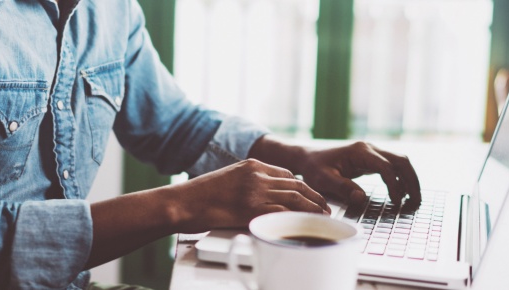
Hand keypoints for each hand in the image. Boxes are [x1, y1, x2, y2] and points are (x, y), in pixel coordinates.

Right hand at [170, 159, 329, 232]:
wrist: (182, 202)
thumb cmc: (200, 196)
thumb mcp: (229, 179)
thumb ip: (248, 184)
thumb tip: (264, 197)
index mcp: (252, 164)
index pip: (287, 174)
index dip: (303, 187)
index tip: (311, 196)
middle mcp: (257, 175)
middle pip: (297, 185)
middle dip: (315, 197)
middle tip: (326, 207)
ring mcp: (256, 191)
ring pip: (295, 198)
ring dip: (313, 208)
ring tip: (323, 217)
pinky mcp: (252, 209)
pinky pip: (283, 212)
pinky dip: (299, 218)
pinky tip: (306, 224)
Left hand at [248, 136, 420, 208]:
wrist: (307, 158)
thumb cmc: (314, 168)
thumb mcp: (324, 180)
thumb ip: (343, 188)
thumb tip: (361, 198)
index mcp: (359, 152)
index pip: (386, 167)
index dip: (394, 185)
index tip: (396, 202)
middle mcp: (369, 149)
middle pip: (400, 161)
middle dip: (411, 180)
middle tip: (416, 201)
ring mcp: (371, 153)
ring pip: (400, 162)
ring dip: (409, 179)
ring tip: (414, 200)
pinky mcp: (371, 160)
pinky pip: (392, 167)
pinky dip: (401, 179)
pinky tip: (402, 194)